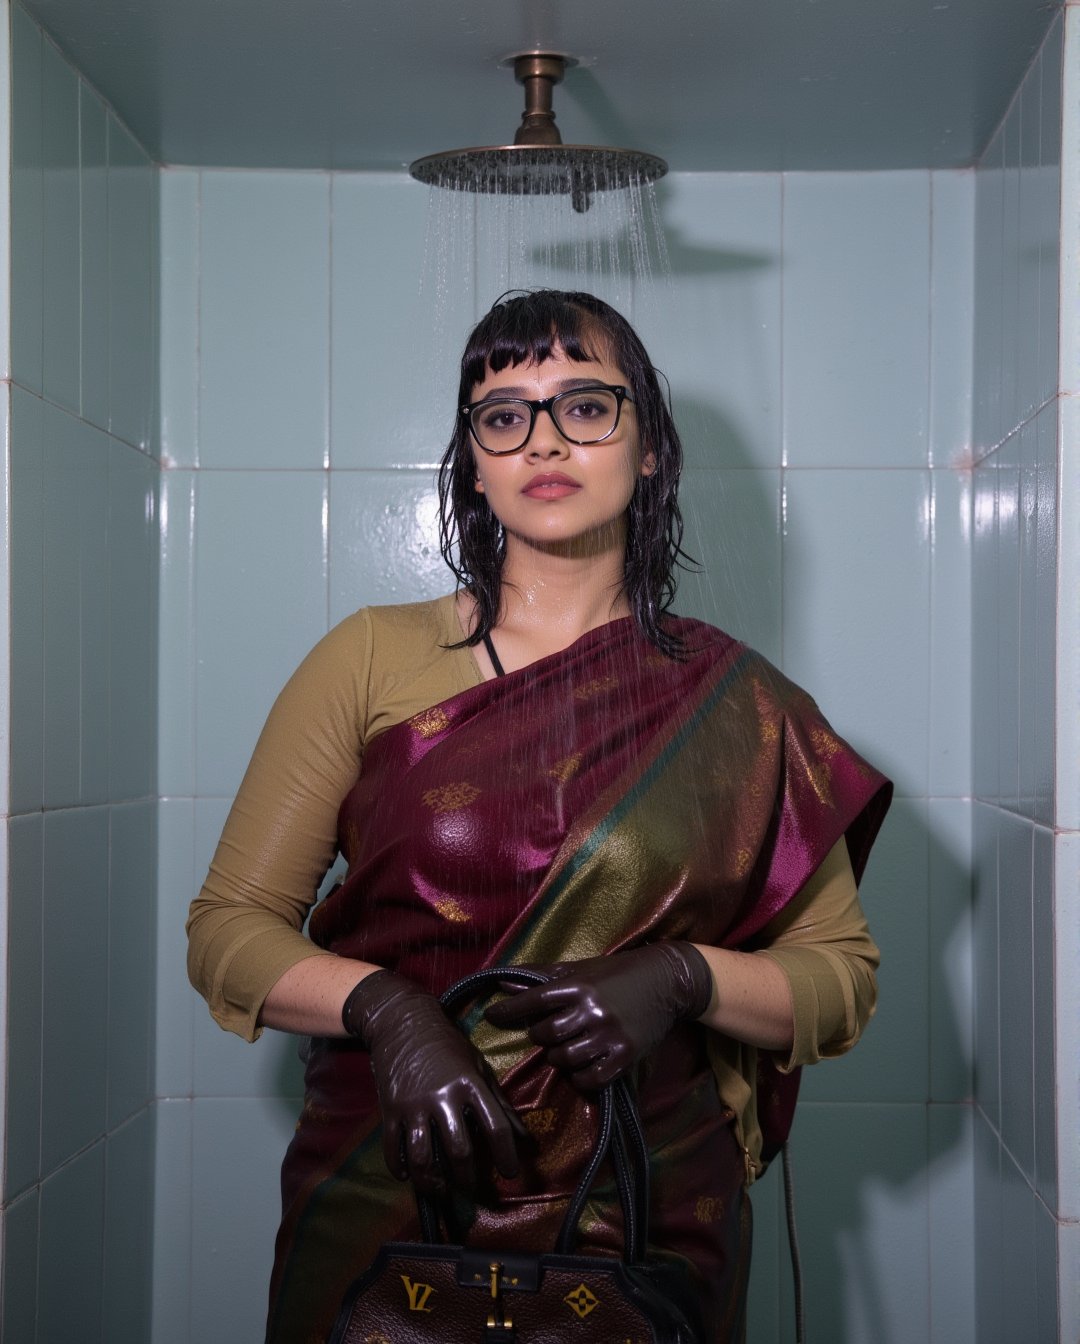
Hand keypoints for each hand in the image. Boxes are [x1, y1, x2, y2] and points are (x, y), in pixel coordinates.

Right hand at [342, 971, 522, 1192]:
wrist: (403, 1022)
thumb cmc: (448, 1045)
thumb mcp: (479, 1067)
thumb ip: (501, 1104)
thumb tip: (526, 1139)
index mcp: (470, 1083)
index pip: (495, 1127)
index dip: (506, 1155)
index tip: (510, 1173)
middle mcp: (443, 1096)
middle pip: (459, 1151)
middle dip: (468, 1178)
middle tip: (472, 1187)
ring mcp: (413, 1104)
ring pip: (422, 1158)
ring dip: (433, 1182)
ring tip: (441, 1189)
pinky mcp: (389, 1109)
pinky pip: (393, 1150)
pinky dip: (399, 1168)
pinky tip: (408, 1175)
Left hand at [483, 943, 713, 1090]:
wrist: (665, 981)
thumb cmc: (616, 973)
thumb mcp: (580, 968)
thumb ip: (540, 976)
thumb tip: (501, 983)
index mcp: (579, 985)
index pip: (533, 1001)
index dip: (508, 1011)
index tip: (492, 1015)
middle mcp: (592, 1010)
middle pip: (547, 1035)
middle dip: (541, 1035)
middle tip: (549, 1031)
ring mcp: (610, 1035)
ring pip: (565, 1059)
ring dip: (560, 1056)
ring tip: (567, 1046)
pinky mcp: (625, 1056)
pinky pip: (590, 1079)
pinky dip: (580, 1077)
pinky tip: (582, 1065)